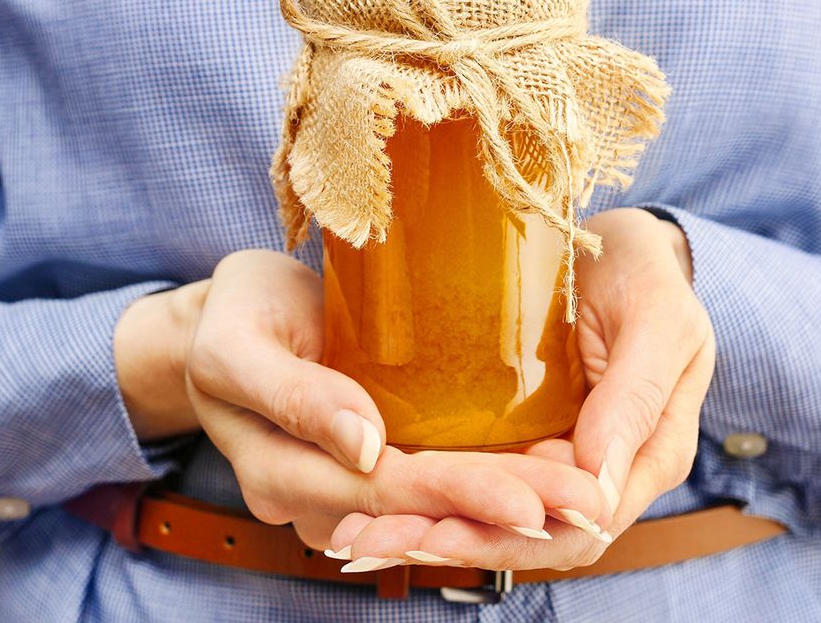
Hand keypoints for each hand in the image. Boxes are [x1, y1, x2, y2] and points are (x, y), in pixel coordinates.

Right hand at [116, 250, 607, 553]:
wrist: (240, 311)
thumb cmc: (235, 315)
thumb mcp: (238, 343)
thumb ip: (293, 394)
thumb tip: (364, 445)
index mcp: (280, 471)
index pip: (383, 491)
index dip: (458, 496)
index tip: (529, 501)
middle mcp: (320, 494)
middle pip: (424, 506)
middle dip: (507, 508)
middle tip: (585, 505)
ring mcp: (351, 482)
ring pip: (437, 504)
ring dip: (512, 504)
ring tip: (584, 501)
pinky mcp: (379, 458)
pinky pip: (437, 478)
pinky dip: (492, 480)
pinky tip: (550, 478)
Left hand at [325, 208, 715, 570]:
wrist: (622, 244)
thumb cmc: (648, 272)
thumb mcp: (657, 319)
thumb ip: (636, 395)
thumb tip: (596, 479)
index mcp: (649, 455)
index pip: (582, 523)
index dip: (513, 535)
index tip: (444, 530)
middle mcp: (602, 468)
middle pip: (530, 533)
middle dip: (453, 542)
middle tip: (373, 543)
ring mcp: (557, 453)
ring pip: (497, 516)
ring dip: (431, 531)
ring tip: (358, 540)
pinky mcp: (521, 432)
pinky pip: (478, 479)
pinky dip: (433, 497)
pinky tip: (376, 504)